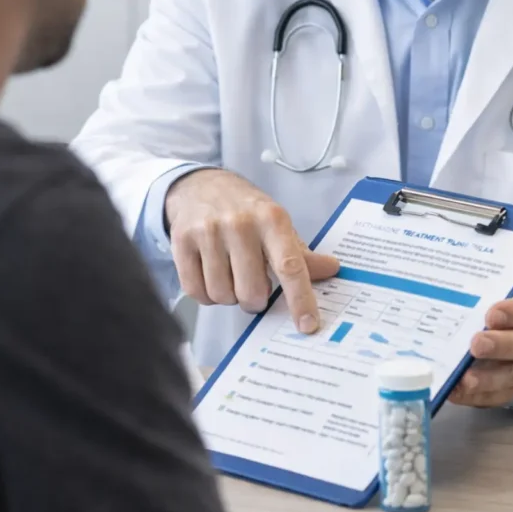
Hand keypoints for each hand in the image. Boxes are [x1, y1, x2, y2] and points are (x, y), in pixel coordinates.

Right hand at [165, 169, 339, 332]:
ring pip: (222, 295)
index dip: (300, 299)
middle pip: (251, 292)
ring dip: (229, 295)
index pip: (290, 265)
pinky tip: (210, 274)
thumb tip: (332, 269)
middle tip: (253, 284)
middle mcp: (239, 223)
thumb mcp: (277, 224)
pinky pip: (196, 291)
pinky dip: (206, 293)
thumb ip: (302, 253)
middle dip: (255, 299)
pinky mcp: (181, 240)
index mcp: (271, 219)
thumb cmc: (245, 211)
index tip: (308, 325)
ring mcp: (208, 231)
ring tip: (229, 273)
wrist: (200, 186)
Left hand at [449, 295, 512, 407]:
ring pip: (511, 375)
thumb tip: (426, 277)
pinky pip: (495, 397)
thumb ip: (461, 296)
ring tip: (465, 379)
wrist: (484, 343)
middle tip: (476, 345)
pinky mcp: (504, 390)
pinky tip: (455, 391)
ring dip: (487, 378)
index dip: (512, 312)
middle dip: (500, 345)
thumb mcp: (470, 302)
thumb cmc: (473, 315)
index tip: (490, 315)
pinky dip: (474, 396)